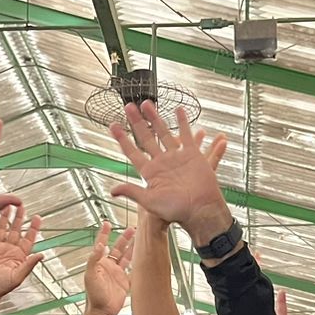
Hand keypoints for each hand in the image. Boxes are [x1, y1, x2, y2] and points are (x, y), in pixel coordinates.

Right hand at [0, 205, 44, 300]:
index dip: (33, 228)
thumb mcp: (17, 276)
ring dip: (4, 217)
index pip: (28, 238)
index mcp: (18, 256)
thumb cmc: (1, 287)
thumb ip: (29, 265)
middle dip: (19, 218)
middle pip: (15, 230)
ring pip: (1, 228)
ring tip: (6, 205)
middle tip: (21, 205)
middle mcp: (8, 249)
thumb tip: (42, 255)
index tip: (37, 217)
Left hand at [83, 221, 135, 314]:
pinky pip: (133, 269)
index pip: (102, 244)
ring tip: (139, 238)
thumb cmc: (93, 296)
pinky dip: (138, 262)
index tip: (106, 224)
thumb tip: (99, 246)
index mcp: (99, 263)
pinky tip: (142, 256)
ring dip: (132, 247)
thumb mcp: (90, 275)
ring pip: (126, 256)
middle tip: (132, 229)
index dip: (104, 234)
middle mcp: (109, 266)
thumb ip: (94, 259)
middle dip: (124, 237)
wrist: (102, 311)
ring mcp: (117, 273)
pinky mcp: (125, 281)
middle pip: (118, 248)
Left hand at [109, 103, 232, 244]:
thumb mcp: (150, 201)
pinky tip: (178, 110)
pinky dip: (183, 122)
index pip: (132, 151)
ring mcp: (176, 157)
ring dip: (155, 118)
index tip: (113, 126)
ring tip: (146, 103)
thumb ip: (133, 191)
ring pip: (163, 132)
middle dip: (136, 122)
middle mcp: (162, 162)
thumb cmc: (176, 210)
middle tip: (128, 107)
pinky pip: (186, 135)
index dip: (122, 139)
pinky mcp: (192, 155)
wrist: (201, 209)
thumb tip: (113, 191)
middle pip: (146, 137)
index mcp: (150, 172)